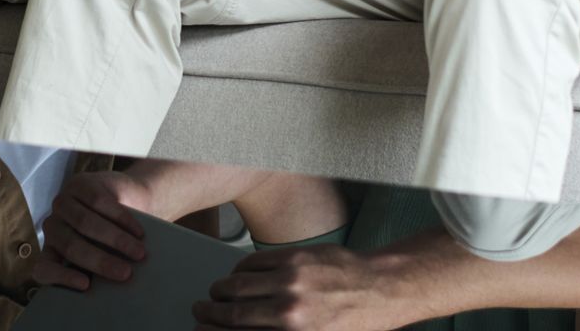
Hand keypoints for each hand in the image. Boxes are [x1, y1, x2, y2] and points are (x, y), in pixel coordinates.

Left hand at [37, 171, 151, 290]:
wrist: (128, 198)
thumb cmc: (115, 235)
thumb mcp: (103, 253)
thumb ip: (98, 265)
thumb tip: (114, 285)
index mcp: (52, 251)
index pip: (44, 268)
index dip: (61, 277)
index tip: (86, 285)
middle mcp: (52, 227)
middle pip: (71, 246)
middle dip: (100, 261)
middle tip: (126, 273)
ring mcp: (63, 203)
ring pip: (85, 223)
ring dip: (116, 240)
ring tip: (139, 252)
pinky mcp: (79, 183)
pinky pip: (98, 201)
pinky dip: (122, 218)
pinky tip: (138, 230)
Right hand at [193, 246, 399, 330]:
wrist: (380, 289)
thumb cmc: (352, 323)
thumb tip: (245, 330)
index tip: (199, 330)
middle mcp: (289, 313)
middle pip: (230, 313)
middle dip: (208, 314)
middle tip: (200, 311)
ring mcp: (290, 282)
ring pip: (236, 284)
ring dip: (219, 290)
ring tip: (215, 293)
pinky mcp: (294, 257)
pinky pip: (253, 262)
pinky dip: (239, 270)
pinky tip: (238, 275)